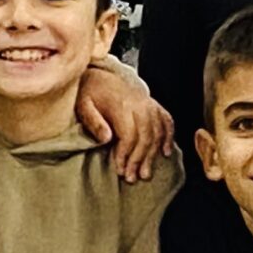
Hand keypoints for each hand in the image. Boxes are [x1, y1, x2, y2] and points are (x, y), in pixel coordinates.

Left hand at [76, 62, 173, 182]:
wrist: (100, 75)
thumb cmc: (90, 93)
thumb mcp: (83, 105)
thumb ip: (93, 122)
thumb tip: (106, 138)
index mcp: (122, 105)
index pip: (129, 135)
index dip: (125, 154)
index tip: (119, 169)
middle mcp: (139, 104)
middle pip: (146, 136)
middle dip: (139, 160)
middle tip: (133, 177)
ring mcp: (149, 104)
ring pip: (157, 132)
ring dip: (153, 155)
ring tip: (146, 172)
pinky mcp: (154, 105)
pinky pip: (167, 121)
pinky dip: (168, 137)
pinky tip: (166, 152)